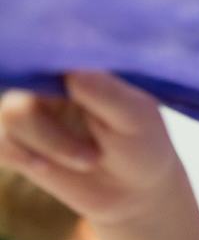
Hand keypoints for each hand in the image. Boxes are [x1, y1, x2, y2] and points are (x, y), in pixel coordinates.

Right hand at [0, 72, 186, 225]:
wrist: (135, 193)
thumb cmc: (143, 147)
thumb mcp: (135, 119)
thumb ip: (107, 94)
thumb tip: (72, 71)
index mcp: (79, 65)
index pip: (49, 47)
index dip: (46, 60)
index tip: (68, 88)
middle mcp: (48, 82)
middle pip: (23, 81)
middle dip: (54, 125)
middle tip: (93, 154)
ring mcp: (31, 110)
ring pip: (12, 114)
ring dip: (51, 144)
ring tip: (89, 161)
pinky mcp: (18, 140)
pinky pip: (0, 141)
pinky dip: (21, 156)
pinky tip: (47, 168)